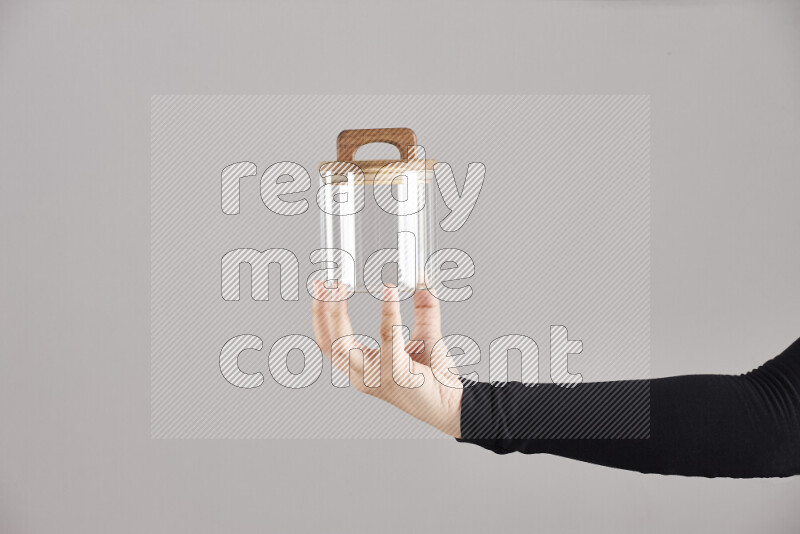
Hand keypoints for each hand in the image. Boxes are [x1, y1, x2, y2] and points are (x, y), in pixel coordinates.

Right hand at [311, 281, 462, 437]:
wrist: (454, 404)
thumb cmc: (436, 377)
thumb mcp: (424, 335)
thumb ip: (424, 308)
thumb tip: (425, 280)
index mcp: (362, 367)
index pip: (329, 343)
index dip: (320, 316)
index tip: (320, 288)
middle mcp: (363, 375)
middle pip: (329, 343)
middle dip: (321, 312)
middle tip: (323, 283)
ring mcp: (377, 377)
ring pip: (343, 344)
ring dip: (337, 313)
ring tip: (341, 287)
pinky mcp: (397, 373)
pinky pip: (388, 337)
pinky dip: (387, 311)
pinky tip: (389, 290)